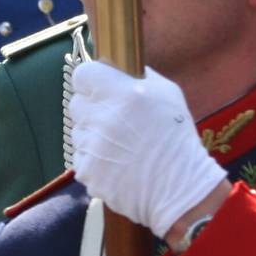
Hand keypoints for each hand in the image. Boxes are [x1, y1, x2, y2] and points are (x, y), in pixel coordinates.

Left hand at [68, 62, 229, 237]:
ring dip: (92, 135)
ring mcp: (93, 147)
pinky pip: (81, 158)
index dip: (91, 80)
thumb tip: (121, 67)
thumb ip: (141, 76)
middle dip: (92, 108)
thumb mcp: (168, 93)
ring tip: (118, 145)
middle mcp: (104, 118)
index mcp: (124, 94)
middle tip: (112, 118)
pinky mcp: (87, 171)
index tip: (100, 87)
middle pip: (77, 103)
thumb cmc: (176, 138)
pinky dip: (94, 160)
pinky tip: (115, 164)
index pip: (83, 74)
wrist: (178, 188)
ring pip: (78, 132)